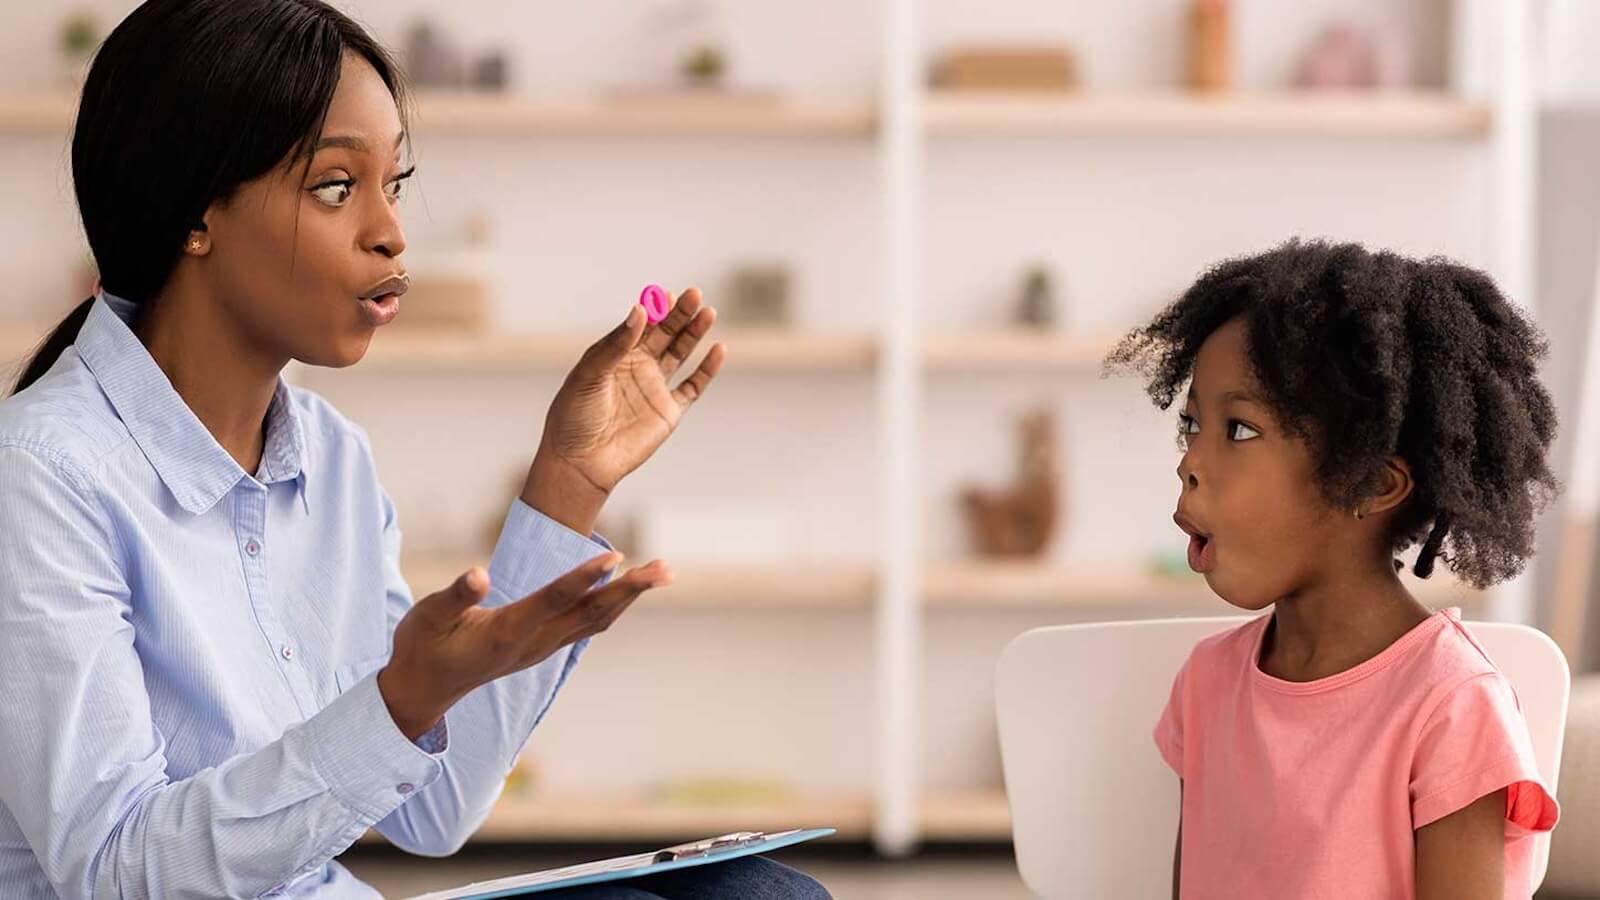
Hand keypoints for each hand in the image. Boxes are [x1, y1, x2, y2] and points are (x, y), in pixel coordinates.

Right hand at [377, 552, 670, 739]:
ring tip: (661, 572)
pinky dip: (614, 604)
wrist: (424, 690)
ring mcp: (542, 648)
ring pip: (596, 620)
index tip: (615, 556)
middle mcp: (533, 643)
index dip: (584, 577)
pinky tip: (628, 588)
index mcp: (506, 632)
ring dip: (630, 596)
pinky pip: (588, 625)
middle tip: (665, 568)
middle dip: (631, 589)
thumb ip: (454, 596)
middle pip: (591, 613)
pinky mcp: (543, 647)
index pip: (553, 599)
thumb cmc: (422, 647)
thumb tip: (479, 573)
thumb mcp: (426, 618)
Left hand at [524, 289, 723, 533]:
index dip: (655, 308)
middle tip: (695, 294)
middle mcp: (637, 367)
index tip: (667, 294)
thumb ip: (615, 345)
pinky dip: (707, 369)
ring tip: (708, 312)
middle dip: (680, 314)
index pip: (640, 324)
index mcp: (614, 354)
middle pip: (665, 334)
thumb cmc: (574, 417)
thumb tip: (640, 312)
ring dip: (694, 333)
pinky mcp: (668, 411)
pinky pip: (693, 386)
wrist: (581, 462)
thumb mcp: (589, 375)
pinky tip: (718, 350)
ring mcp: (654, 388)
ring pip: (680, 353)